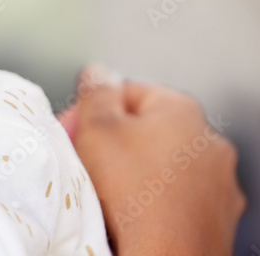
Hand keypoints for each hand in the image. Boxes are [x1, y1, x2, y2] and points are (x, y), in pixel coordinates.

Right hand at [59, 66, 245, 255]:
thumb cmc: (134, 195)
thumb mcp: (97, 127)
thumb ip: (96, 92)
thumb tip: (98, 74)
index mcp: (183, 111)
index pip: (128, 91)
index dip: (92, 108)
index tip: (74, 127)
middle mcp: (209, 144)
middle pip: (147, 129)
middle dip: (114, 142)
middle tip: (86, 158)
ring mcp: (217, 184)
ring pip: (163, 165)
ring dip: (135, 172)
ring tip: (106, 190)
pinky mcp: (215, 219)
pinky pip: (175, 198)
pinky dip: (154, 201)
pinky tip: (130, 213)